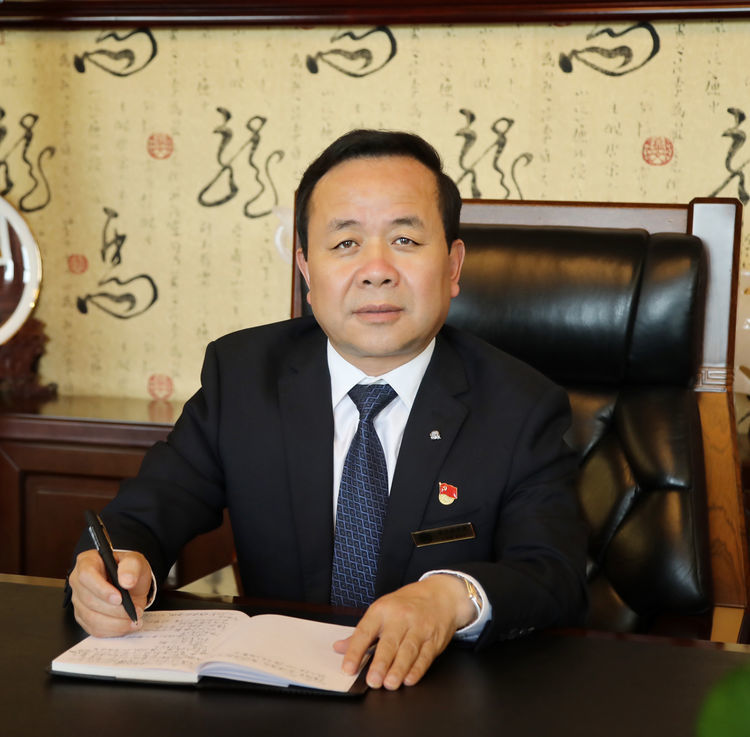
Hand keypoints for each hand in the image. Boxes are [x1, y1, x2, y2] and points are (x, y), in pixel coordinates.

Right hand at [68, 549, 152, 636]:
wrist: (131, 585)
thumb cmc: (129, 570)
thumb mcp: (135, 561)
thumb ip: (132, 566)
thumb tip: (126, 580)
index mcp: (87, 562)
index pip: (86, 576)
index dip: (101, 589)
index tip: (119, 598)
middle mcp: (78, 581)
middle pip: (89, 600)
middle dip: (114, 609)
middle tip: (134, 610)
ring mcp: (79, 600)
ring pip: (91, 617)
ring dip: (115, 622)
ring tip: (134, 618)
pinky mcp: (83, 616)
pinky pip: (94, 628)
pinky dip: (112, 629)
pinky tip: (126, 625)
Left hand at [333, 574, 474, 689]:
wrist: (440, 595)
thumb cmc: (407, 604)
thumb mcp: (381, 611)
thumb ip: (361, 633)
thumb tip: (339, 648)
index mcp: (382, 610)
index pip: (365, 631)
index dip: (355, 651)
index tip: (348, 668)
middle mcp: (400, 618)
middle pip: (389, 642)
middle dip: (380, 663)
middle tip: (373, 681)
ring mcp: (419, 628)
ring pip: (408, 650)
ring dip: (399, 669)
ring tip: (389, 684)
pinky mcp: (434, 639)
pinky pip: (425, 655)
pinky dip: (417, 669)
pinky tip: (409, 679)